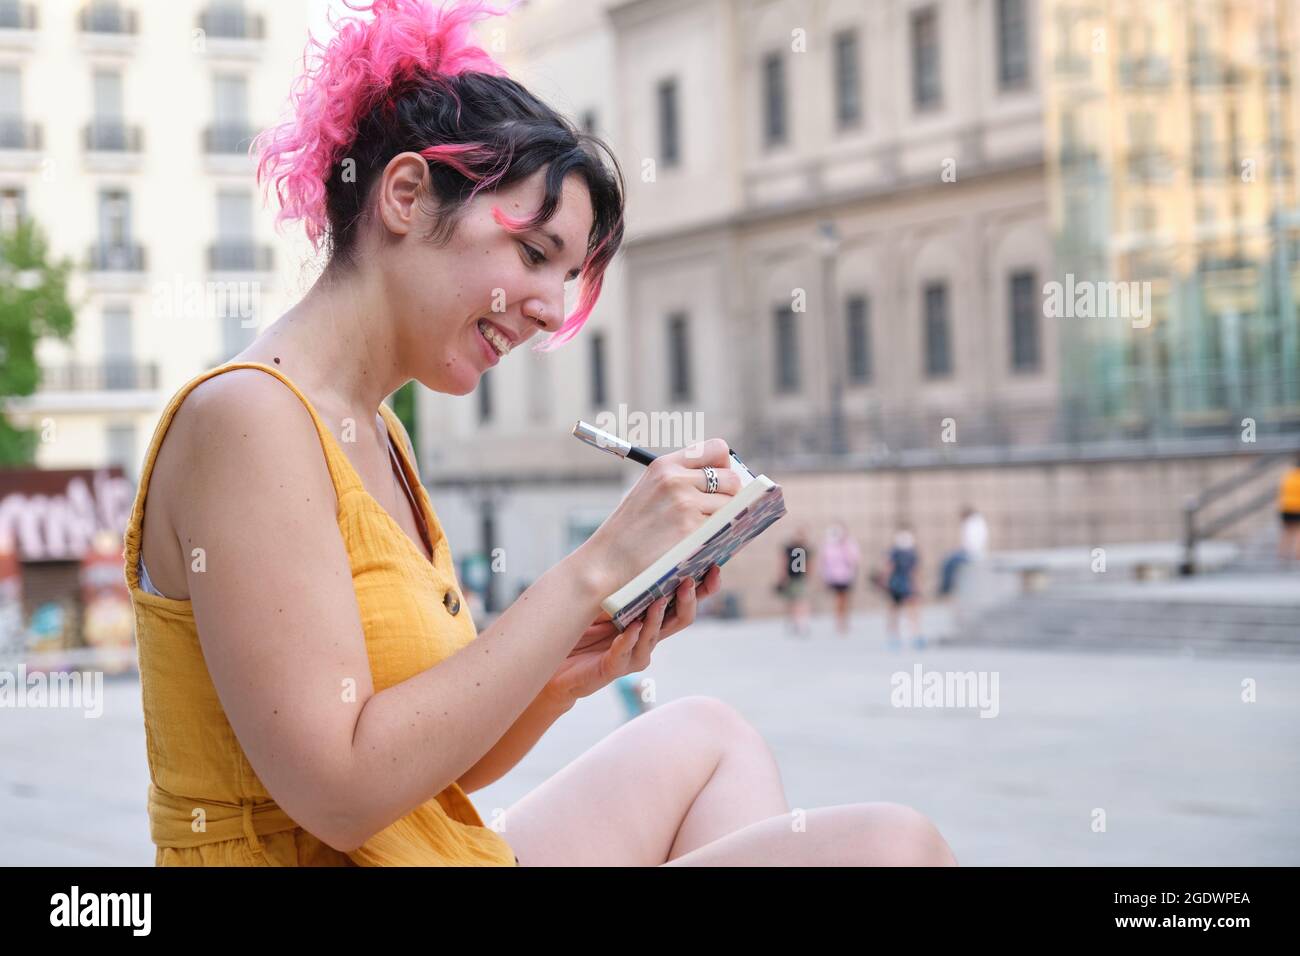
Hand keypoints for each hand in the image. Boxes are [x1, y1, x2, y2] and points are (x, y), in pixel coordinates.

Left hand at [546, 564, 722, 703]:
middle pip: (682, 619)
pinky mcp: (614, 667)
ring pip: (656, 636)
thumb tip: (648, 533)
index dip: (705, 588)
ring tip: (658, 600)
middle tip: (689, 580)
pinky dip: (628, 640)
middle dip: (689, 600)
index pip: (687, 601)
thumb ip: (631, 574)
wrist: (559, 658)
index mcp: (654, 616)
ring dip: (658, 618)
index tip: (715, 567)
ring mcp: (634, 653)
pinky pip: (625, 654)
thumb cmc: (585, 623)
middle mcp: (650, 635)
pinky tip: (630, 628)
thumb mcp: (611, 592)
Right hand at [578, 439, 741, 597]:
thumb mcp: (650, 493)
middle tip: (718, 513)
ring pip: (731, 506)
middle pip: (731, 478)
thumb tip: (728, 485)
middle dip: (731, 496)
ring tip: (702, 532)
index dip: (725, 466)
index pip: (717, 449)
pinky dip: (718, 538)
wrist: (607, 563)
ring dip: (724, 521)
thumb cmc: (629, 534)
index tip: (722, 482)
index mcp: (665, 465)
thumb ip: (682, 482)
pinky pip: (723, 529)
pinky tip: (701, 545)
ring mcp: (685, 503)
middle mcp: (676, 479)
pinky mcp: (691, 529)